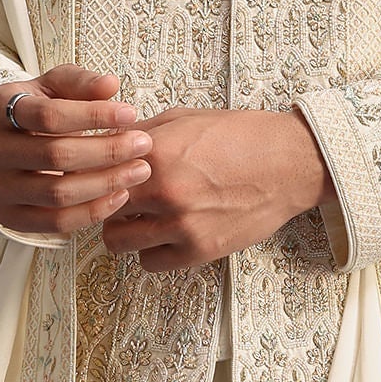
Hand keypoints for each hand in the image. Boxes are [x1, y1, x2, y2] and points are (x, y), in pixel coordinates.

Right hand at [0, 65, 154, 237]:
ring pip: (57, 193)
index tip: (130, 114)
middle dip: (108, 151)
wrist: (8, 143)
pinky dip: (92, 211)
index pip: (49, 115)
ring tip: (139, 170)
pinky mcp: (8, 216)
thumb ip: (80, 82)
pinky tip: (119, 196)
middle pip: (55, 155)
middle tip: (143, 145)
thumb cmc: (38, 109)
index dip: (94, 115)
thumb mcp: (54, 86)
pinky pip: (55, 222)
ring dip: (106, 183)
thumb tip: (110, 84)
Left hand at [99, 105, 329, 270]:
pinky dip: (151, 251)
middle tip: (118, 198)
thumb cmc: (240, 136)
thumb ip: (139, 133)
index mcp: (155, 153)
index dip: (91, 174)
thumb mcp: (183, 118)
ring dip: (124, 230)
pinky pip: (150, 263)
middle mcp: (164, 191)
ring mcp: (181, 224)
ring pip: (118, 241)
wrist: (288, 162)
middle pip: (101, 207)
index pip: (95, 171)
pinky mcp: (199, 250)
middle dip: (105, 202)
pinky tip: (164, 235)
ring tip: (140, 219)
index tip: (95, 176)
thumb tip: (103, 141)